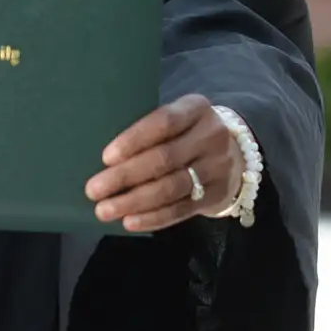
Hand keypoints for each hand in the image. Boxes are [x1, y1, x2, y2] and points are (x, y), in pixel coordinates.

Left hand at [85, 94, 243, 232]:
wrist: (237, 152)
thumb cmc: (186, 132)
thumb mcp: (176, 119)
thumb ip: (149, 131)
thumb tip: (106, 159)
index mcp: (195, 109)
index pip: (163, 122)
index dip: (134, 140)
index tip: (106, 157)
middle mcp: (211, 136)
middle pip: (164, 158)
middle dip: (125, 176)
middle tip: (93, 190)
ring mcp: (218, 167)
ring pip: (172, 187)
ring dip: (134, 201)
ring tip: (105, 210)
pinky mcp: (218, 195)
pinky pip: (182, 209)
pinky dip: (153, 217)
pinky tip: (130, 221)